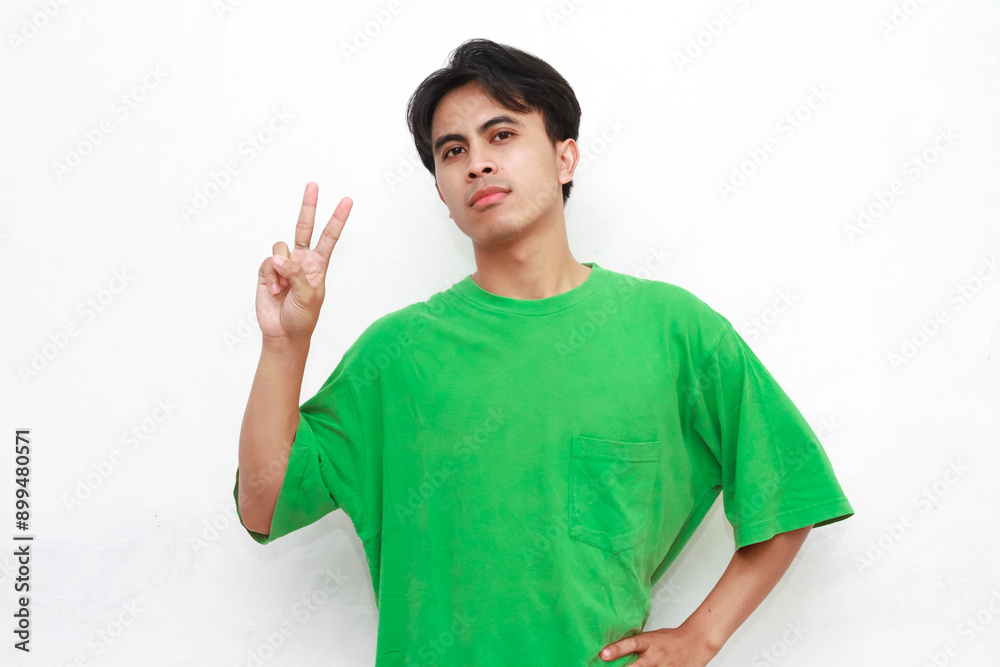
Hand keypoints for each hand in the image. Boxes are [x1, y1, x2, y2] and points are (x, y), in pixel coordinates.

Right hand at [256, 182, 352, 344]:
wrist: (283, 333)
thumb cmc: (303, 317)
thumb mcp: (309, 296)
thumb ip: (297, 275)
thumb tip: (280, 259)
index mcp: (318, 264)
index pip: (329, 237)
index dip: (337, 219)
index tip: (347, 201)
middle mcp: (301, 260)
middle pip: (304, 227)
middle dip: (308, 206)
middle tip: (313, 185)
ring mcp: (283, 264)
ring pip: (280, 248)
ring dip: (281, 268)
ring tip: (284, 288)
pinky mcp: (266, 271)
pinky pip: (267, 262)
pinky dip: (271, 276)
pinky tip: (275, 291)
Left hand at [599, 624, 718, 666]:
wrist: (696, 642)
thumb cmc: (671, 639)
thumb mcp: (651, 637)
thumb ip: (636, 646)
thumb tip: (614, 652)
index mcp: (649, 642)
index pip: (631, 644)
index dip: (617, 649)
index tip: (603, 654)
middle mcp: (656, 656)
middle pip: (638, 666)